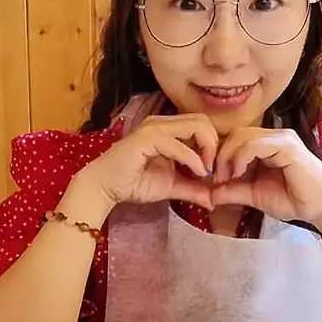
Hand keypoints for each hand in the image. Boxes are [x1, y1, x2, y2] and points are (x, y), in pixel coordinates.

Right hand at [78, 112, 217, 209]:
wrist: (105, 187)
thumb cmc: (134, 183)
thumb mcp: (172, 186)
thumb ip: (193, 189)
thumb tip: (214, 200)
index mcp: (170, 129)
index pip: (203, 125)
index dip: (215, 146)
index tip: (216, 171)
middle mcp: (163, 123)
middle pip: (203, 120)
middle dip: (215, 145)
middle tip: (214, 170)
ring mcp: (154, 128)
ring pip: (195, 125)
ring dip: (208, 149)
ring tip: (206, 172)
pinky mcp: (146, 138)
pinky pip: (178, 144)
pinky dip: (192, 159)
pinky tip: (198, 173)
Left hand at [210, 127, 321, 222]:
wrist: (320, 208)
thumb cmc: (293, 200)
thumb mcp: (254, 195)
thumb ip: (232, 191)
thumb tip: (208, 194)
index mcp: (265, 144)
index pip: (234, 139)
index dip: (219, 156)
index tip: (213, 180)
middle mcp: (273, 136)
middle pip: (234, 134)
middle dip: (220, 155)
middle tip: (216, 179)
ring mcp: (281, 139)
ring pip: (242, 136)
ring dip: (228, 157)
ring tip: (226, 178)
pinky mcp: (287, 146)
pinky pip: (255, 144)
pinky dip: (241, 157)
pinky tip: (239, 173)